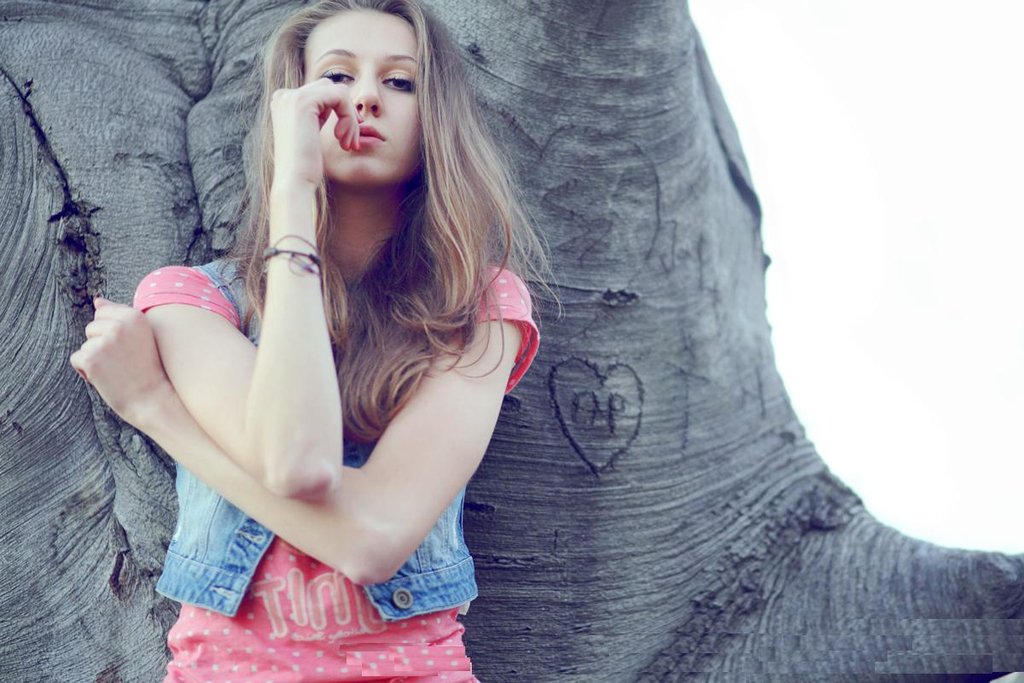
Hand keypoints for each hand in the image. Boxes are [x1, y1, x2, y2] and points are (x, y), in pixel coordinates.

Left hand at [69, 297, 172, 428]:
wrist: (152, 399)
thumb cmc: (147, 370)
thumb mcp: (140, 336)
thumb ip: (119, 315)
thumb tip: (97, 301)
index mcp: (135, 315)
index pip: (103, 313)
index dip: (112, 333)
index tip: (129, 348)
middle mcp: (120, 324)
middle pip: (91, 327)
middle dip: (101, 344)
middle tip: (123, 361)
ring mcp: (104, 340)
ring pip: (85, 344)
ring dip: (95, 359)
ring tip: (117, 370)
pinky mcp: (91, 358)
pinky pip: (77, 359)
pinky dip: (86, 371)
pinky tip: (106, 378)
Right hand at [269, 78, 363, 189]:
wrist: (294, 182)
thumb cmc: (304, 166)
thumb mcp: (311, 135)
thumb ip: (317, 116)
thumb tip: (338, 102)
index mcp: (283, 102)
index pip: (321, 93)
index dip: (339, 111)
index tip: (346, 137)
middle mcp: (284, 96)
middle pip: (330, 88)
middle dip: (346, 113)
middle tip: (351, 141)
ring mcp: (292, 96)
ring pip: (337, 92)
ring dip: (349, 117)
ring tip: (347, 143)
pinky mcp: (304, 102)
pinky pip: (341, 96)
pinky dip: (348, 117)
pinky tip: (342, 139)